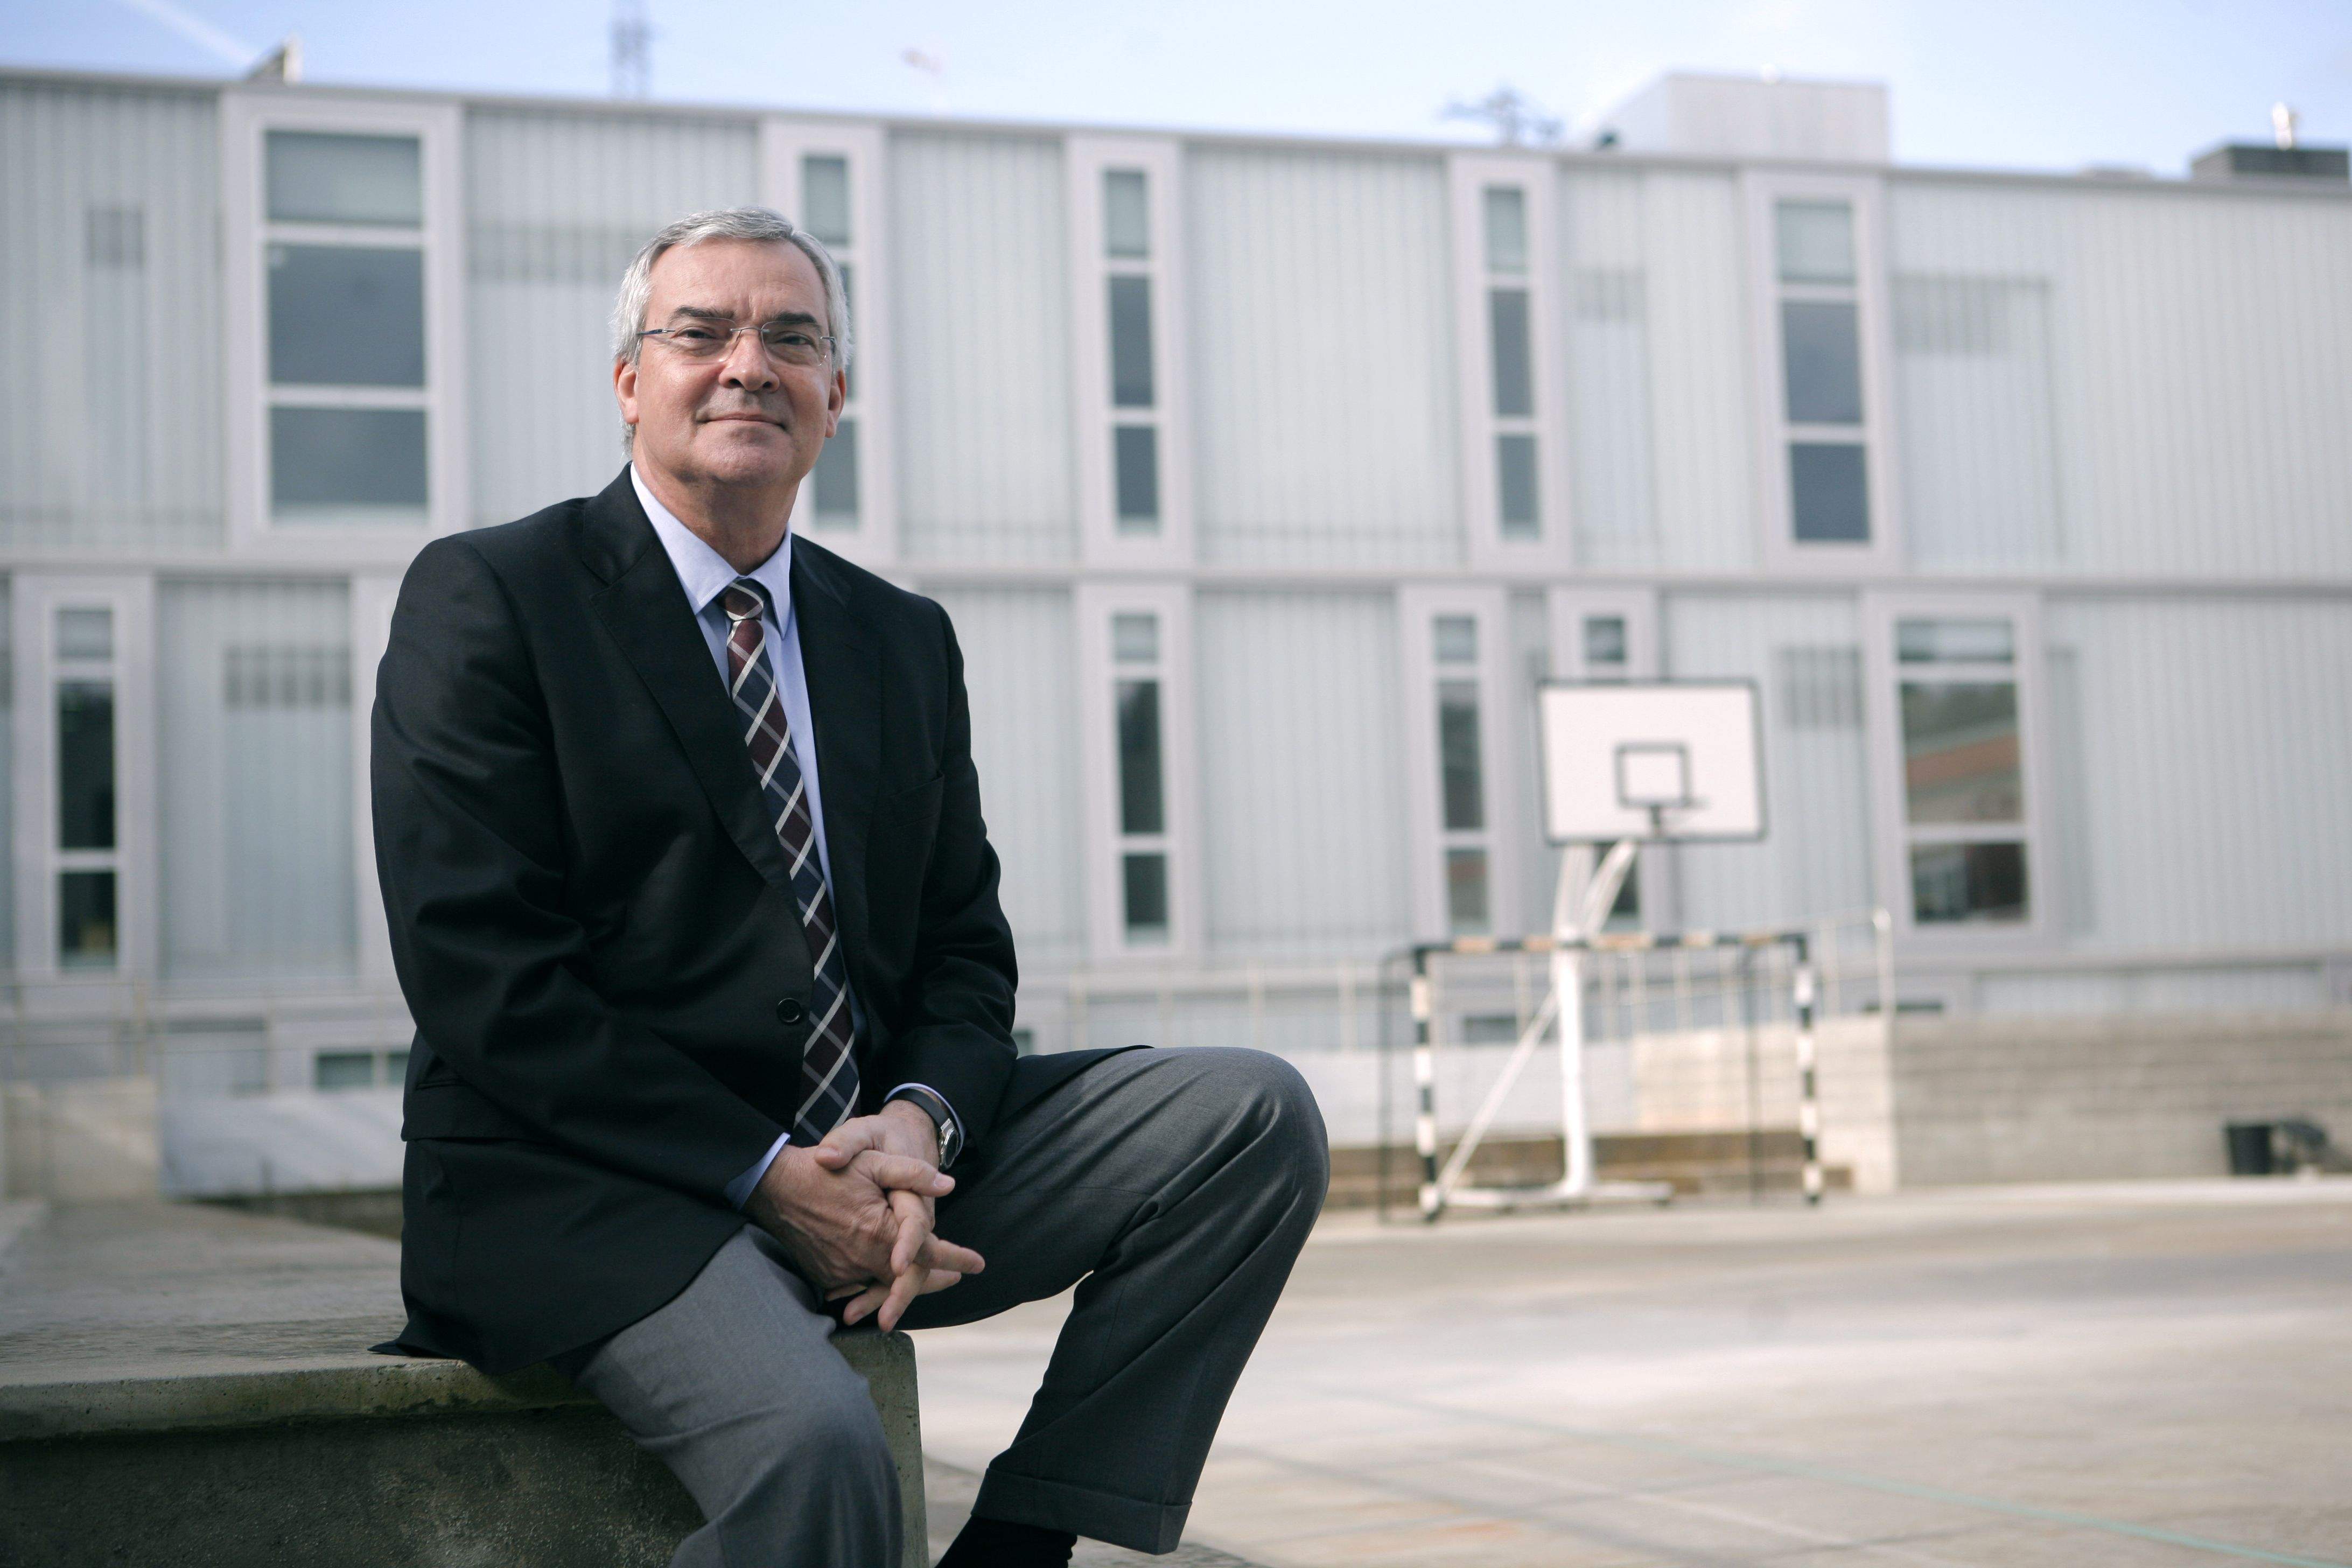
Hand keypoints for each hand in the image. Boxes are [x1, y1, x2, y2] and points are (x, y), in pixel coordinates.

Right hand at [742, 1135, 979, 1323]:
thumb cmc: (827, 1169)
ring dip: (905, 1283)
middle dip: (934, 1278)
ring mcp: (840, 1271)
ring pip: (883, 1283)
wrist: (774, 1186)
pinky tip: (885, 1279)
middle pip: (908, 1278)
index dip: (955, 1258)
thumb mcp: (873, 1160)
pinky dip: (875, 1283)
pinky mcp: (824, 1276)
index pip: (926, 1253)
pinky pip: (857, 1284)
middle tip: (955, 1277)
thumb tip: (948, 1185)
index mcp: (878, 1232)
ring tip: (929, 1279)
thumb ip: (912, 1172)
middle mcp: (860, 1258)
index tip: (978, 1265)